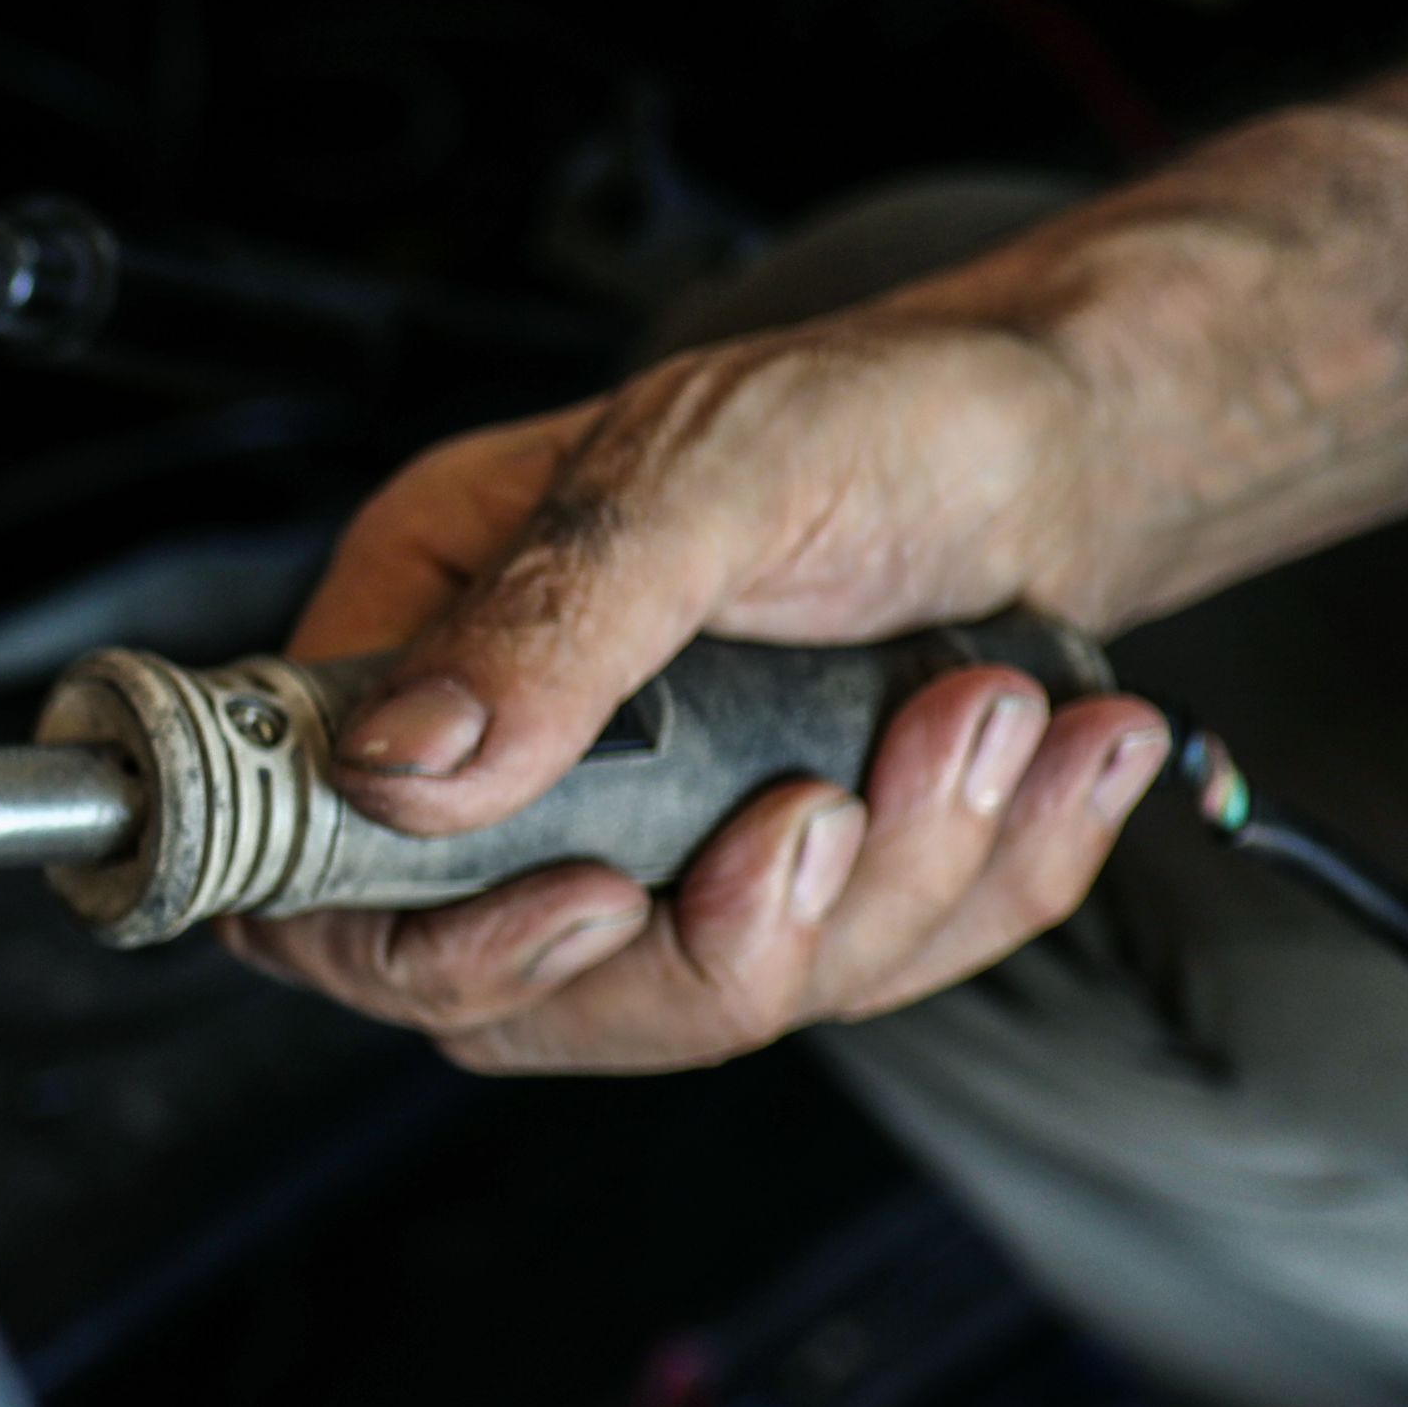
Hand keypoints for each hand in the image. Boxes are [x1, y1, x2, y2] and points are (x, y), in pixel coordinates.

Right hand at [231, 300, 1184, 1073]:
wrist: (1083, 435)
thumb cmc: (887, 409)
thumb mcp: (708, 474)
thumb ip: (554, 622)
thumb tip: (400, 771)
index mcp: (432, 631)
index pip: (324, 878)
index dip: (436, 942)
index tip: (596, 897)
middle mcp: (520, 759)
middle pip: (523, 997)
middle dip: (717, 937)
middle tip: (830, 807)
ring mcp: (656, 841)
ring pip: (713, 997)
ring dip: (895, 879)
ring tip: (985, 712)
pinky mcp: (793, 888)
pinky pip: (867, 978)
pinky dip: (991, 881)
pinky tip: (1062, 755)